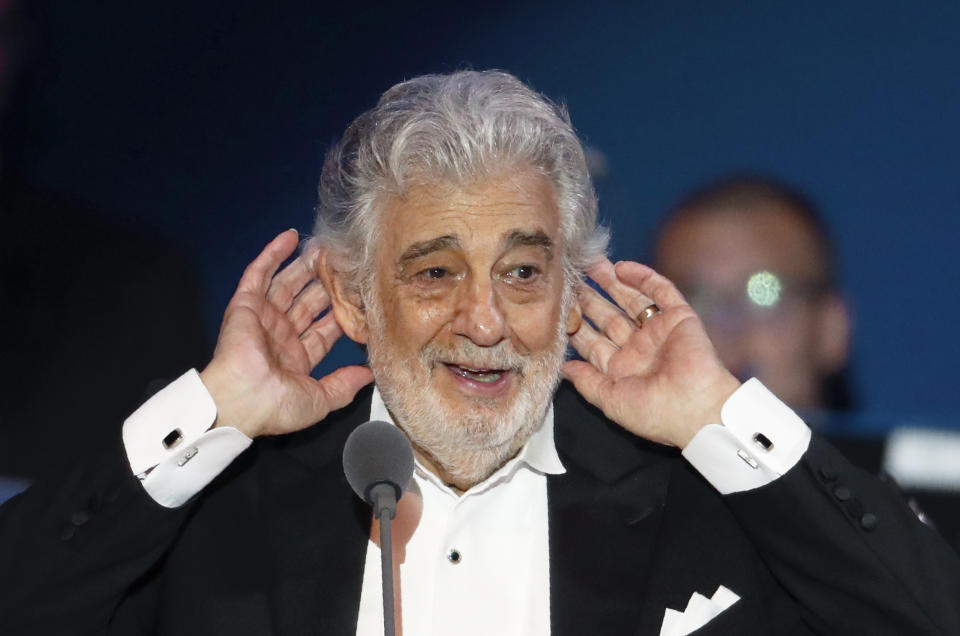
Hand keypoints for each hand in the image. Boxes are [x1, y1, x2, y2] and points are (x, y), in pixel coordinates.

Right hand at [200, 230, 373, 437]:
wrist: (242, 400)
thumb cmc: (278, 405)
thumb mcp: (320, 400)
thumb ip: (345, 385)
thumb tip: (370, 374)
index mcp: (296, 359)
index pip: (324, 331)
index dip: (341, 314)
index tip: (361, 297)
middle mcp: (280, 337)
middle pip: (308, 302)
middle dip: (326, 285)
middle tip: (345, 266)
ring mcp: (263, 318)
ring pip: (287, 284)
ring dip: (304, 265)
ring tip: (324, 247)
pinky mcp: (245, 304)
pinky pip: (259, 274)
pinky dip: (273, 254)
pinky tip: (290, 237)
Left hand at [563, 258, 740, 448]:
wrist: (697, 409)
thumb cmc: (655, 413)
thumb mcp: (611, 402)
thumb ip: (587, 383)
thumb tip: (564, 369)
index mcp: (621, 370)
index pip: (593, 342)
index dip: (575, 325)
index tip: (557, 307)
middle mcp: (638, 349)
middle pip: (609, 317)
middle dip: (590, 298)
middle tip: (571, 277)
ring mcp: (659, 332)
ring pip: (631, 300)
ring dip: (612, 282)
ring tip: (592, 263)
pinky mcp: (680, 318)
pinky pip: (661, 292)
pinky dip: (643, 278)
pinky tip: (623, 267)